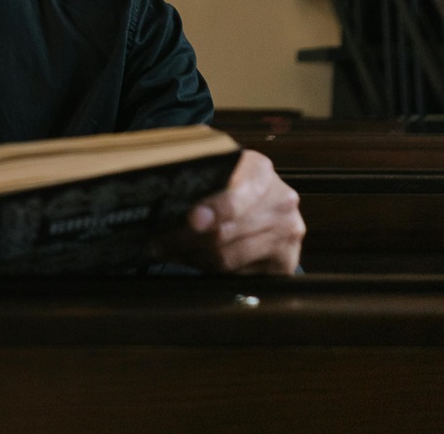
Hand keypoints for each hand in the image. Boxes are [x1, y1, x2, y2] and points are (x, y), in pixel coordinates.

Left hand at [159, 149, 304, 273]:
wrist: (268, 202)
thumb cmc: (232, 184)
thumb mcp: (216, 171)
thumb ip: (195, 180)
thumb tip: (159, 202)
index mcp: (259, 170)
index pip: (234, 196)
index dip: (214, 209)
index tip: (192, 220)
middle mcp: (280, 201)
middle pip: (224, 233)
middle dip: (184, 240)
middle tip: (158, 244)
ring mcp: (287, 233)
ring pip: (227, 258)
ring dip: (193, 258)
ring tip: (171, 252)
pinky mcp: (286, 262)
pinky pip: (239, 276)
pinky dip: (213, 272)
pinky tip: (199, 260)